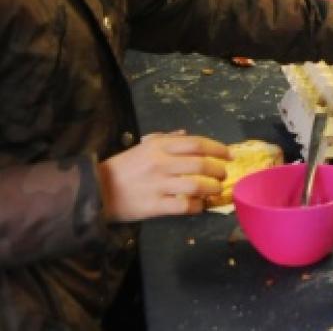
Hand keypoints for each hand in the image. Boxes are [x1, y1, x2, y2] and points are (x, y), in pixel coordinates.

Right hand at [98, 132, 229, 220]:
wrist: (94, 191)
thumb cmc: (122, 168)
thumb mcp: (142, 147)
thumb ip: (165, 139)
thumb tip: (186, 135)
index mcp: (159, 146)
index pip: (197, 143)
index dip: (218, 148)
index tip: (229, 155)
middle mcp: (160, 163)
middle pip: (201, 164)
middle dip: (218, 170)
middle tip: (223, 175)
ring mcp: (157, 185)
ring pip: (196, 186)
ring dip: (211, 189)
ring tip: (215, 191)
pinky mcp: (153, 206)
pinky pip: (183, 206)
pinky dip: (196, 207)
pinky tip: (199, 206)